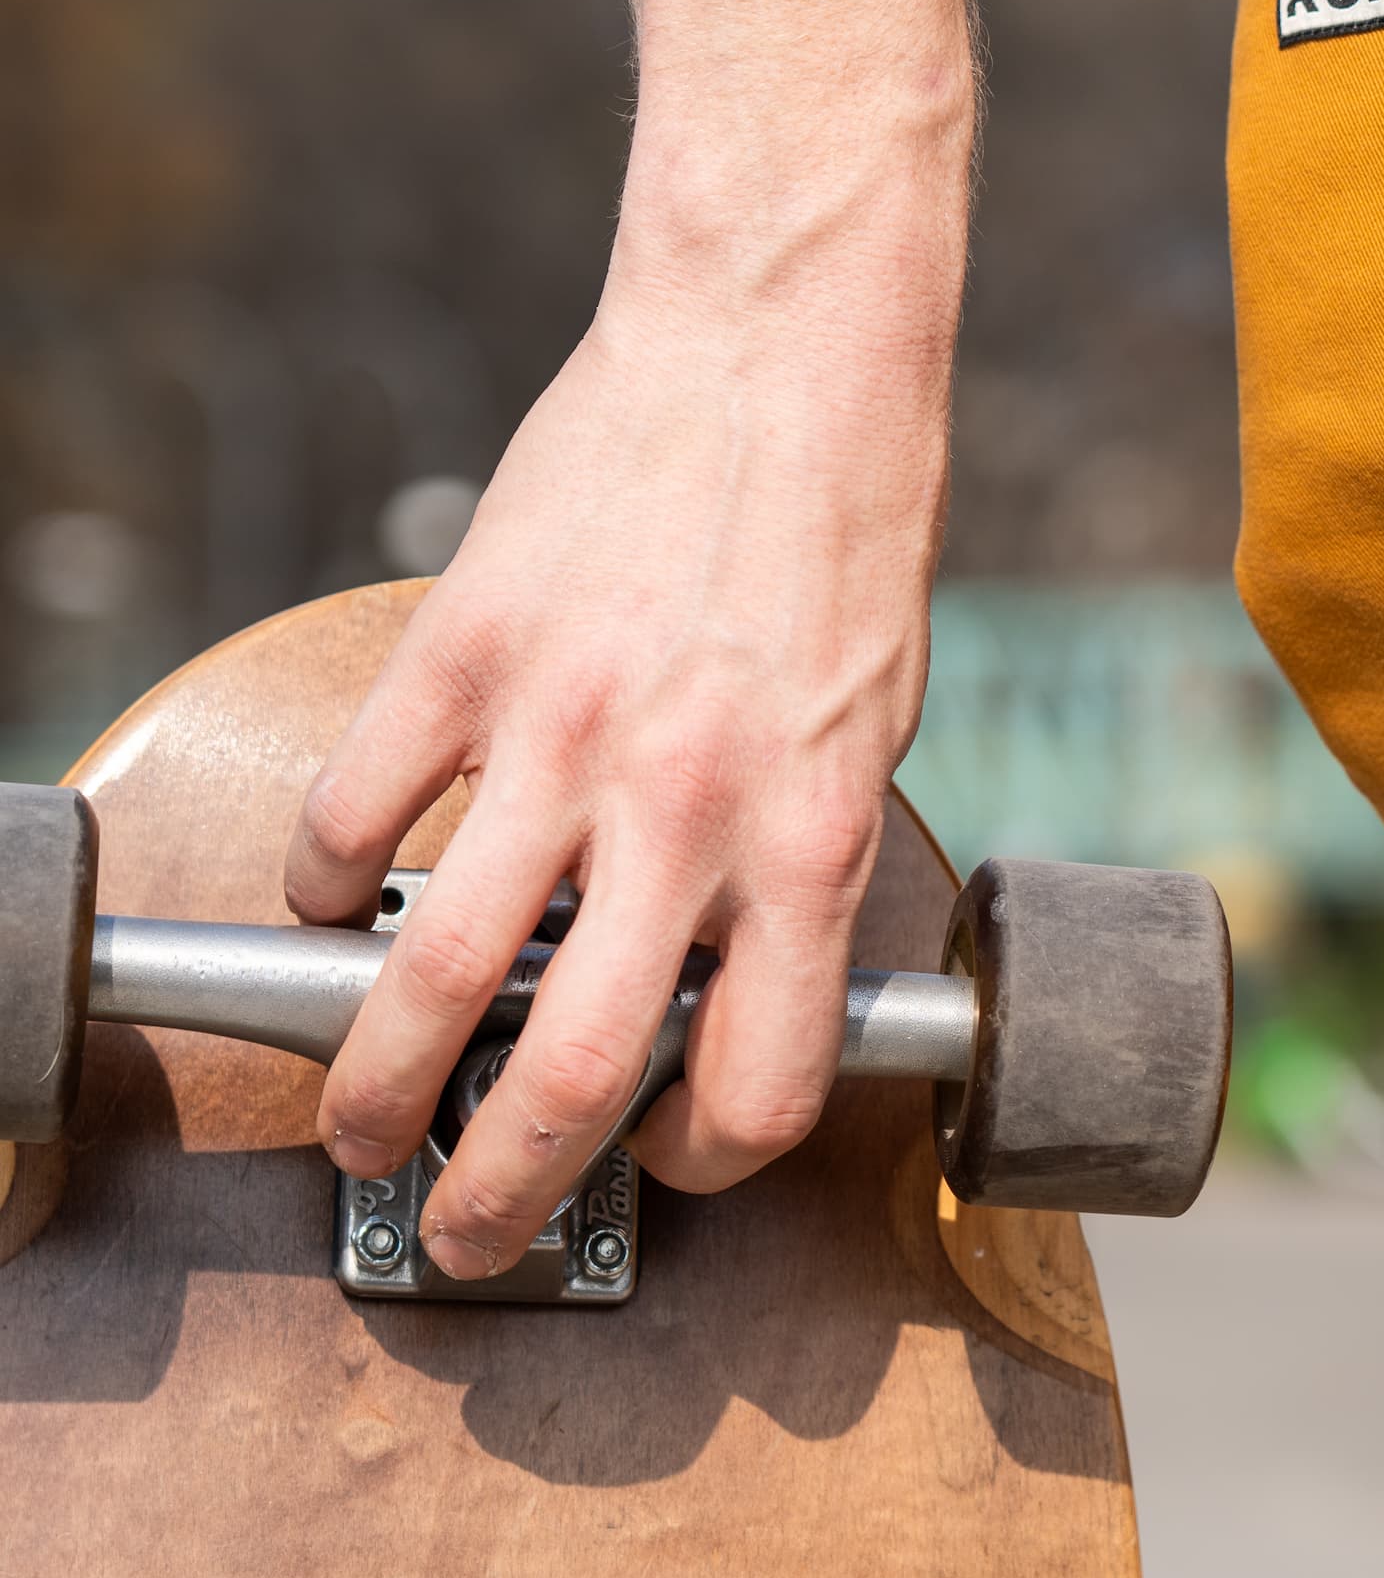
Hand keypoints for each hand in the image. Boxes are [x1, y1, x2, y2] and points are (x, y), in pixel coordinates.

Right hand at [285, 180, 959, 1275]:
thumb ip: (796, 858)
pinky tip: (325, 900)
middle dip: (501, 1193)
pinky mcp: (462, 652)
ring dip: (373, 1082)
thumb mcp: (869, 723)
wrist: (783, 345)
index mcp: (806, 837)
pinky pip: (353, 809)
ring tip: (355, 1124)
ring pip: (429, 975)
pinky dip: (319, 880)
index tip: (665, 1164)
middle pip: (562, 1076)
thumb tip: (723, 976)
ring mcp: (558, 734)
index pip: (753, 1083)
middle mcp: (682, 808)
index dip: (705, 1162)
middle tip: (468, 1233)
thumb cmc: (846, 527)